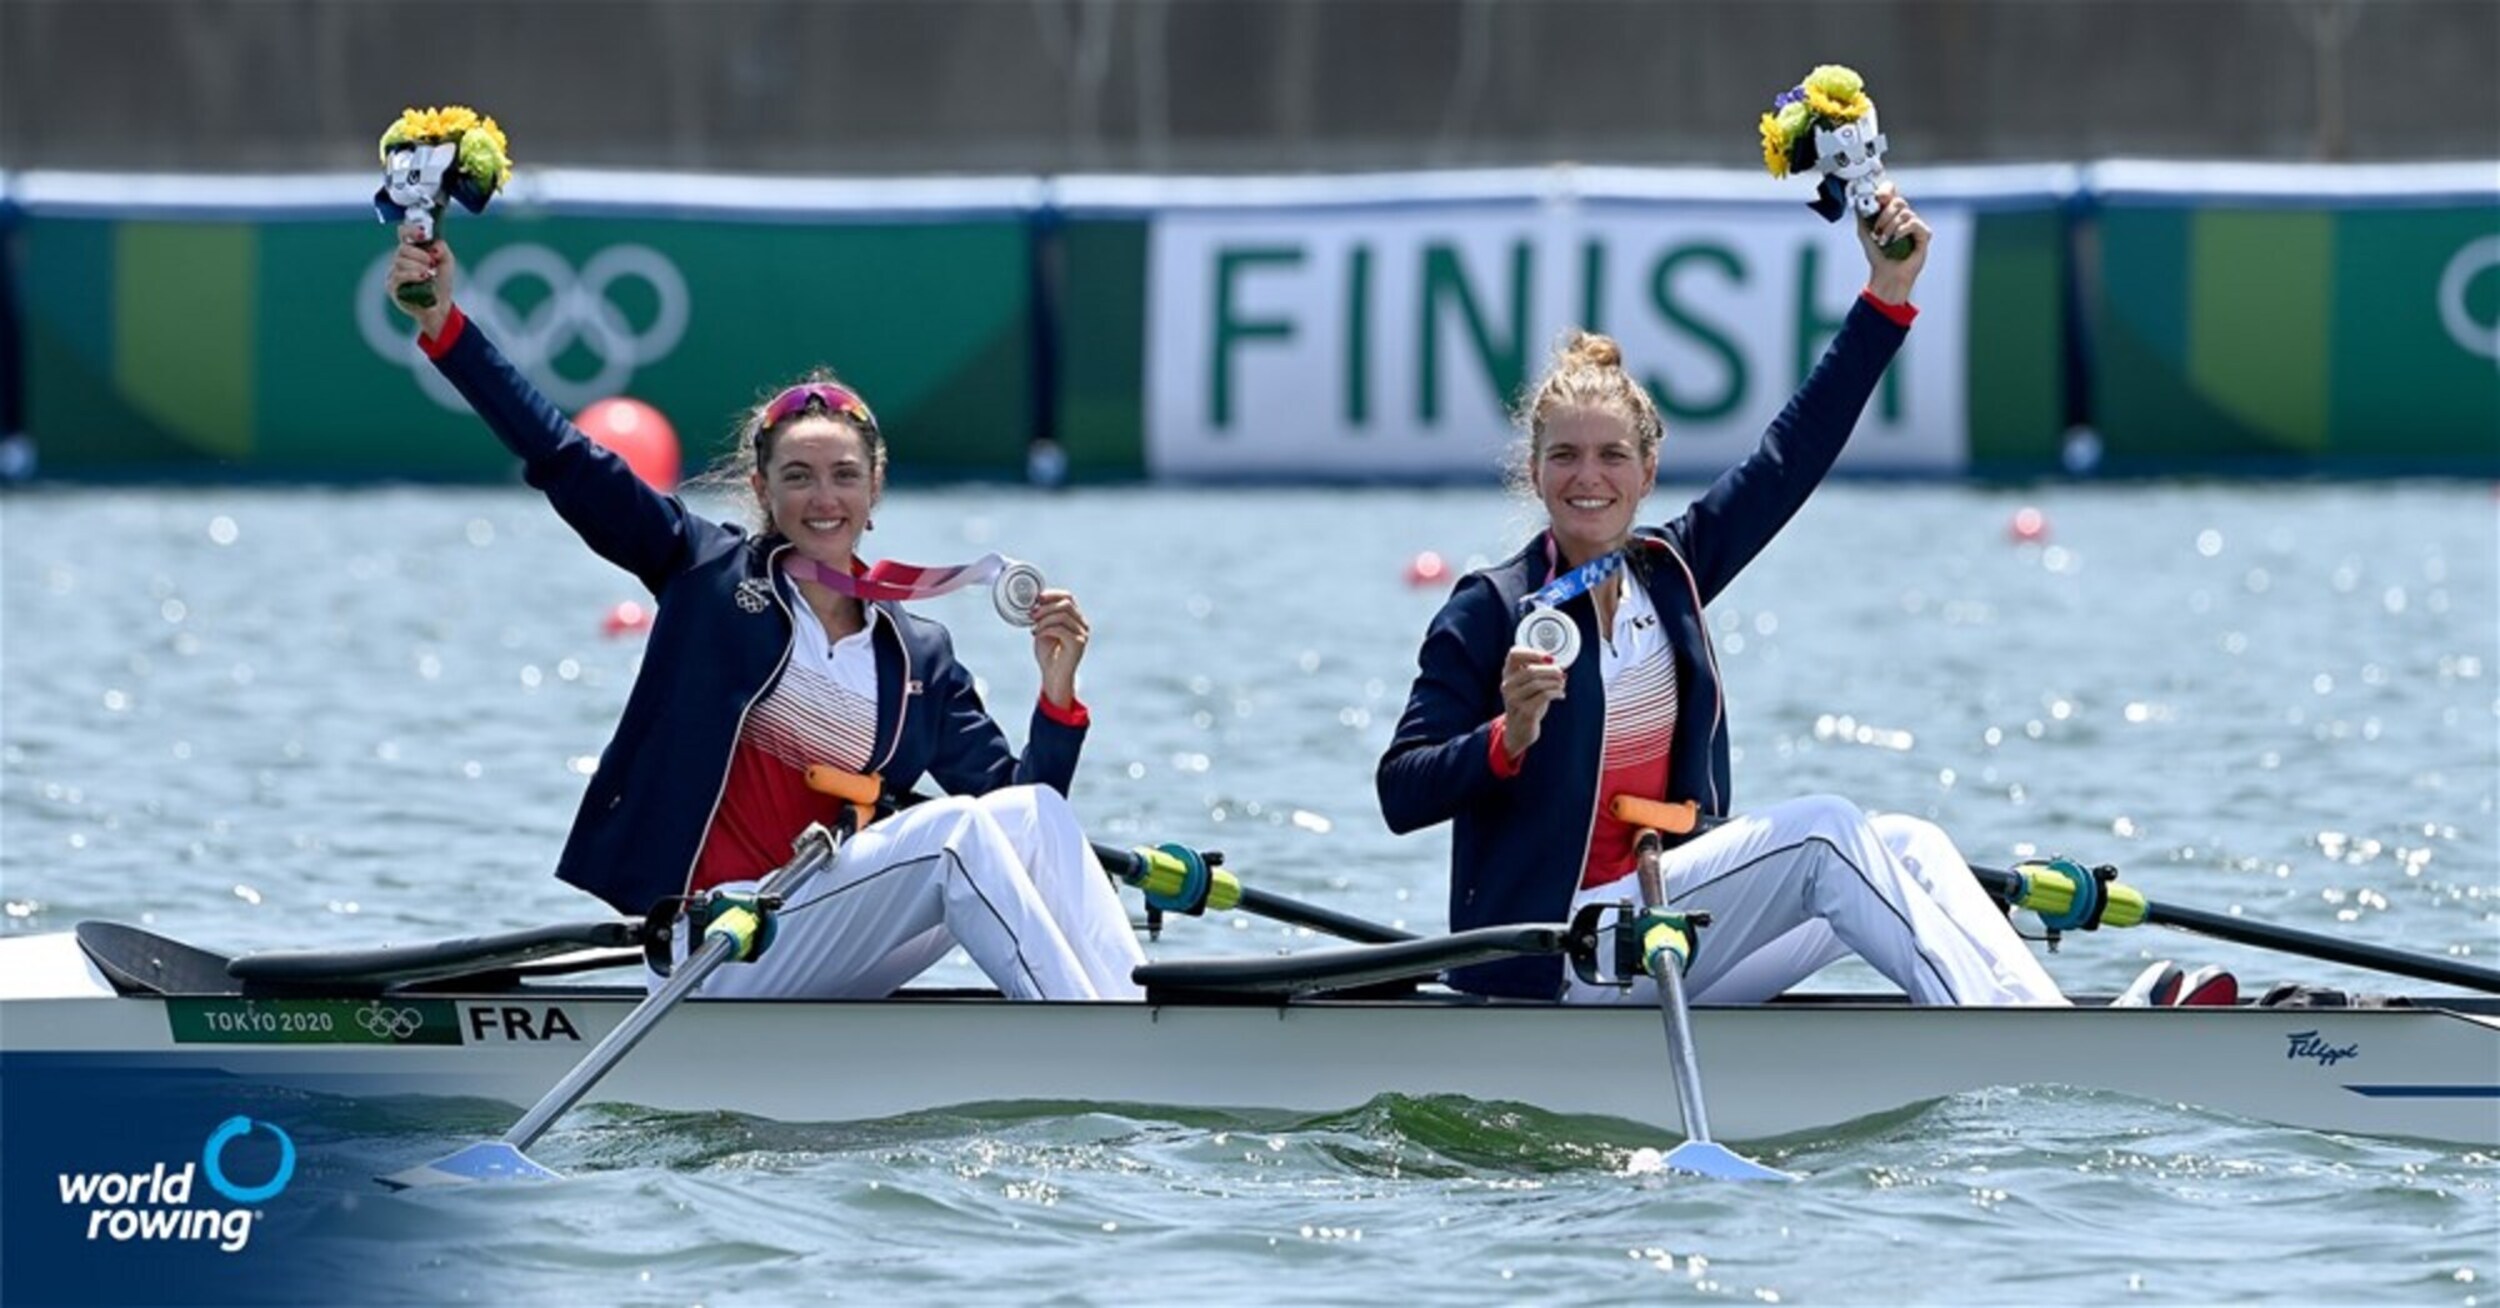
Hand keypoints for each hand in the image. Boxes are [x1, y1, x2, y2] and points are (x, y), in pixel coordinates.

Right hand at [386, 233, 455, 338]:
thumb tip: (434, 246)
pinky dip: (412, 275)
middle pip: (402, 248)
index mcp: (412, 250)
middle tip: (431, 263)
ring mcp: (394, 272)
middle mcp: (400, 259)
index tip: (422, 235)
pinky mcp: (392, 286)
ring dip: (418, 266)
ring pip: (400, 261)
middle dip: (420, 254)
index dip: (410, 230)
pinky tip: (422, 278)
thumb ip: (442, 249)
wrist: (439, 305)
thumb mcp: (447, 262)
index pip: (403, 233)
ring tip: (429, 274)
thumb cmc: (440, 282)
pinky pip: (398, 276)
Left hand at [1028, 588, 1088, 709]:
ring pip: (1062, 615)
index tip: (1036, 599)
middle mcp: (1082, 624)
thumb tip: (1035, 602)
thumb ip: (1043, 617)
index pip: (1068, 597)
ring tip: (1034, 628)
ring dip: (1044, 619)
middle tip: (1031, 615)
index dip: (1052, 594)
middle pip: (1066, 603)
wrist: (1053, 677)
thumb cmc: (1048, 655)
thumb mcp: (1044, 630)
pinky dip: (1045, 629)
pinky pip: (1060, 629)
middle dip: (1045, 607)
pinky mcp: (1078, 644)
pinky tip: (1037, 635)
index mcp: (1076, 619)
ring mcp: (1082, 634)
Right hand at [1498, 646, 1566, 760]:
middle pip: (1530, 670)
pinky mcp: (1524, 711)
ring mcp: (1514, 699)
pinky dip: (1556, 693)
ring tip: (1561, 685)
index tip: (1549, 658)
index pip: (1514, 654)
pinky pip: (1544, 696)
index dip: (1533, 652)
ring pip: (1538, 683)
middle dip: (1551, 670)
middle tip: (1561, 674)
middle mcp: (1507, 685)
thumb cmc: (1527, 703)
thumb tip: (1558, 666)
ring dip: (1555, 682)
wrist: (1519, 729)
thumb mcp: (1529, 685)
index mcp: (1508, 674)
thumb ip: (1540, 673)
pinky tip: (1561, 695)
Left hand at [1858, 183, 1929, 305]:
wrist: (1885, 274)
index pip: (1892, 191)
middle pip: (1898, 201)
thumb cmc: (1877, 254)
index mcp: (1891, 212)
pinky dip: (1901, 231)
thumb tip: (1859, 199)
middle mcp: (1904, 215)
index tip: (1878, 198)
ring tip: (1883, 241)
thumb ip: (1862, 214)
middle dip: (1884, 215)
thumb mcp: (1863, 231)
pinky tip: (1895, 240)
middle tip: (1876, 230)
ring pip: (1904, 213)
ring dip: (1890, 227)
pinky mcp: (1924, 234)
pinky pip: (1913, 223)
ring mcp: (1915, 224)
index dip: (1886, 190)